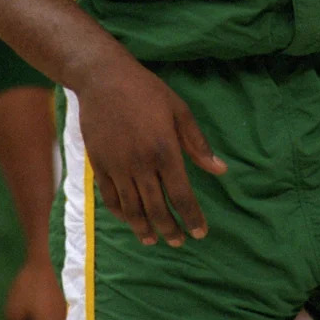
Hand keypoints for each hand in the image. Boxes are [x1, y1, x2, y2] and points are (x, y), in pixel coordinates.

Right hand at [76, 52, 226, 246]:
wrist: (103, 79)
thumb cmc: (146, 91)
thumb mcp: (179, 110)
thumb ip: (198, 144)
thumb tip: (221, 170)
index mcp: (165, 150)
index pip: (182, 195)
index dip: (192, 218)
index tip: (200, 233)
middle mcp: (141, 164)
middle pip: (157, 209)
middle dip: (170, 230)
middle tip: (179, 241)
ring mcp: (118, 167)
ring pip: (133, 210)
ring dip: (145, 229)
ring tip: (154, 240)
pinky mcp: (99, 166)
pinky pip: (111, 199)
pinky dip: (122, 214)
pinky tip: (131, 220)